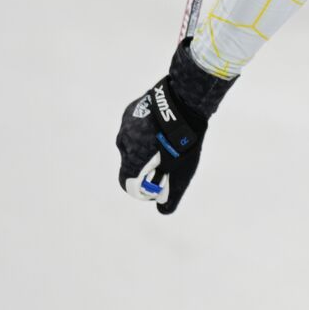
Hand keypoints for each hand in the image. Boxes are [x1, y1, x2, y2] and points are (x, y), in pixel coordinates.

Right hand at [116, 38, 233, 214]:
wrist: (185, 100)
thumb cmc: (184, 140)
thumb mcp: (182, 172)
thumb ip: (170, 194)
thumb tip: (163, 209)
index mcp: (131, 159)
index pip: (127, 184)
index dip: (142, 190)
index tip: (157, 186)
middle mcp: (123, 143)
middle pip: (132, 164)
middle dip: (148, 167)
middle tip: (169, 163)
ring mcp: (125, 125)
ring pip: (134, 144)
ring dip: (147, 148)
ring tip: (168, 143)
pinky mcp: (131, 110)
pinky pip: (136, 128)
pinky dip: (147, 132)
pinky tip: (164, 128)